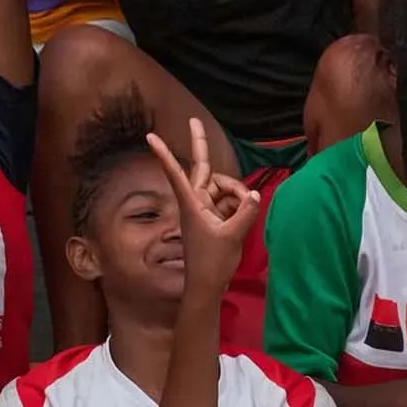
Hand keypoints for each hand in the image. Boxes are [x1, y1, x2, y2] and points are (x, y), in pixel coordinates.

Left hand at [148, 119, 260, 294]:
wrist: (208, 286)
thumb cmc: (212, 263)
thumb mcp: (233, 237)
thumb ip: (246, 212)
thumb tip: (255, 195)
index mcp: (192, 204)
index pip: (176, 173)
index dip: (165, 154)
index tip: (150, 136)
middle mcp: (196, 202)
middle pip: (204, 169)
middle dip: (201, 146)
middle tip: (194, 120)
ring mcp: (206, 209)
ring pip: (224, 187)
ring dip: (238, 192)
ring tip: (248, 208)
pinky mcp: (215, 218)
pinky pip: (230, 201)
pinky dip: (241, 204)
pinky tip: (248, 213)